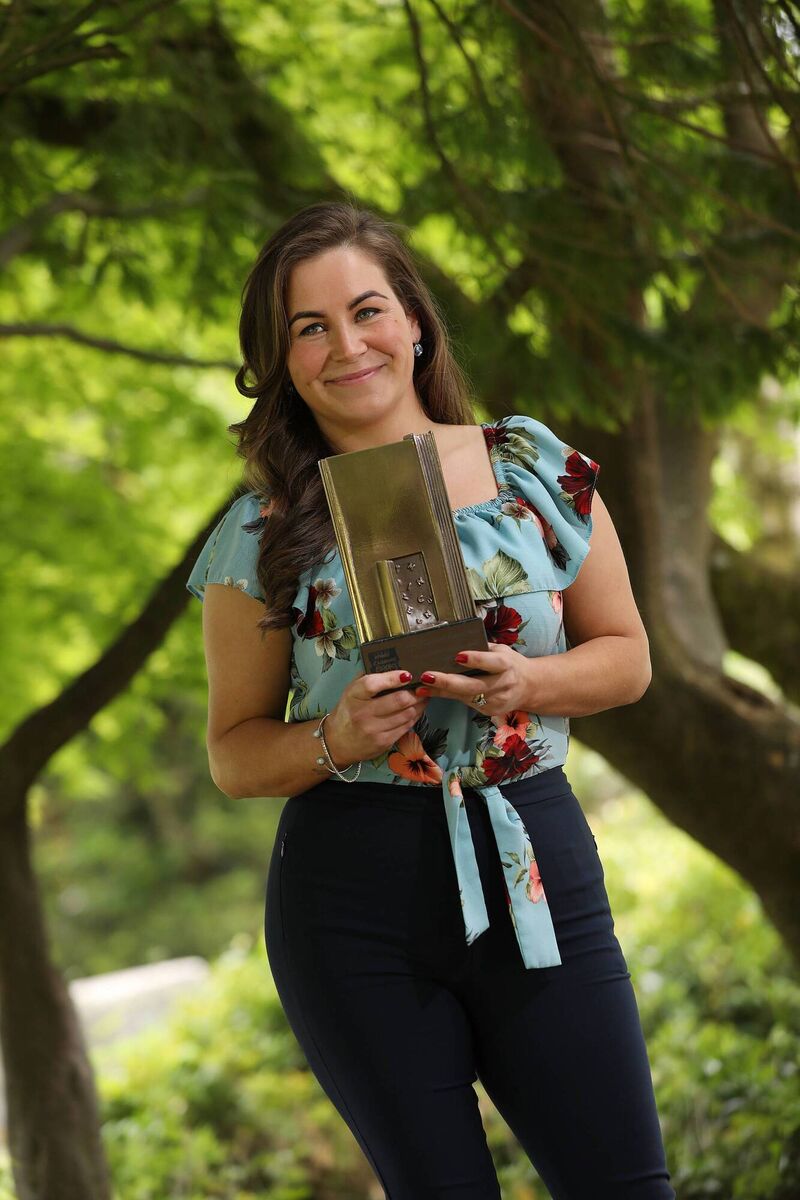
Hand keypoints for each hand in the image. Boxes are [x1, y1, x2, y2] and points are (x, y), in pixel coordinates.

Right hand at [326, 669, 428, 764]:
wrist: (338, 742)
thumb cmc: (347, 712)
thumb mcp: (351, 691)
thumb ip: (367, 677)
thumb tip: (391, 664)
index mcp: (353, 696)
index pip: (373, 684)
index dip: (393, 678)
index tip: (407, 674)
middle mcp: (362, 714)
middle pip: (398, 700)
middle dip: (415, 692)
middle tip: (422, 686)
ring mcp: (374, 730)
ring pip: (407, 713)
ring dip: (419, 704)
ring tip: (422, 697)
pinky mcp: (383, 742)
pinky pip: (407, 726)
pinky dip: (415, 716)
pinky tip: (416, 709)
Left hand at [415, 645, 530, 712]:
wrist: (529, 687)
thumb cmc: (510, 663)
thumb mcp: (502, 650)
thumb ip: (482, 647)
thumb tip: (455, 640)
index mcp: (507, 664)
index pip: (492, 662)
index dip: (476, 660)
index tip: (458, 656)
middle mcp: (502, 684)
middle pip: (474, 686)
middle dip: (448, 682)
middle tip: (427, 675)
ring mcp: (496, 700)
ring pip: (465, 697)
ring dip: (441, 691)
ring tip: (421, 686)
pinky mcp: (488, 710)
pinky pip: (464, 703)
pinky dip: (447, 697)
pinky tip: (431, 693)